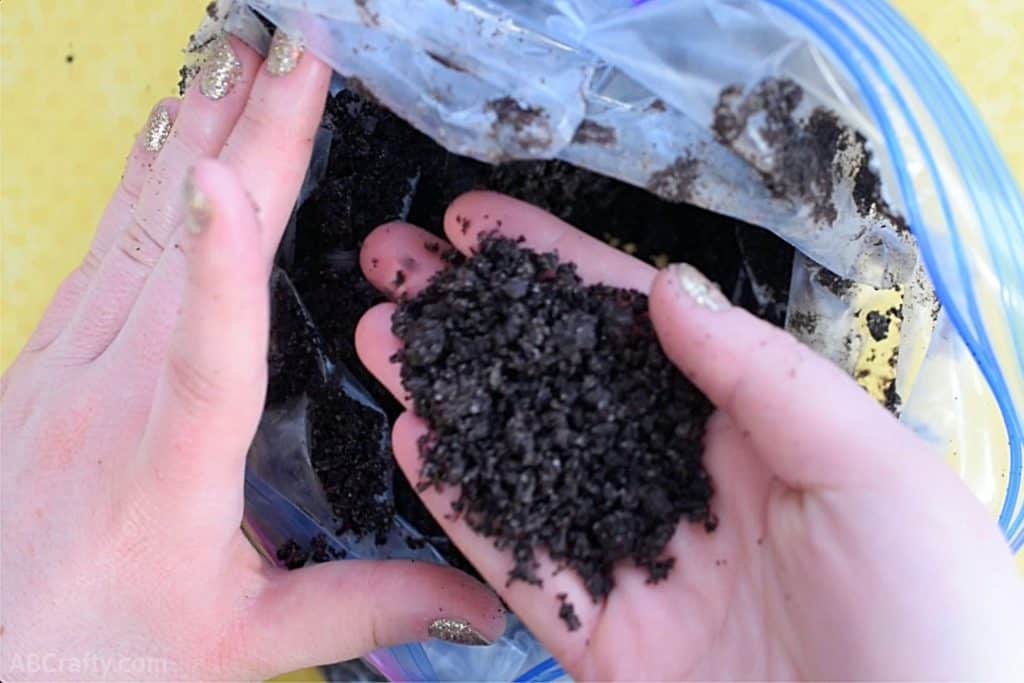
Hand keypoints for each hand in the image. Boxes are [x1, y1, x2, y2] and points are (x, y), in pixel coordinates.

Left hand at [1, 35, 501, 681]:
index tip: (239, 168)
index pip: (208, 348)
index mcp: (173, 463)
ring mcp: (72, 363)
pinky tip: (176, 138)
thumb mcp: (239, 642)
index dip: (222, 258)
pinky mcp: (51, 357)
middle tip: (292, 46)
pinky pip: (110, 245)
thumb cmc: (97, 650)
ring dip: (196, 131)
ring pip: (140, 224)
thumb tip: (476, 603)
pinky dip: (151, 180)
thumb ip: (363, 609)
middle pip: (183, 244)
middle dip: (246, 134)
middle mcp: (114, 392)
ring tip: (238, 53)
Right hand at [356, 192, 1023, 679]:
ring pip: (521, 460)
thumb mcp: (870, 466)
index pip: (634, 325)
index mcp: (751, 425)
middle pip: (557, 381)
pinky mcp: (601, 635)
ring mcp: (632, 555)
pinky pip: (519, 561)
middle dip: (475, 317)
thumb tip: (668, 287)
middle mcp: (678, 479)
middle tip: (395, 260)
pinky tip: (412, 439)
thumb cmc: (930, 611)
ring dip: (448, 393)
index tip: (480, 223)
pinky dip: (461, 503)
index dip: (556, 267)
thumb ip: (763, 372)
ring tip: (377, 331)